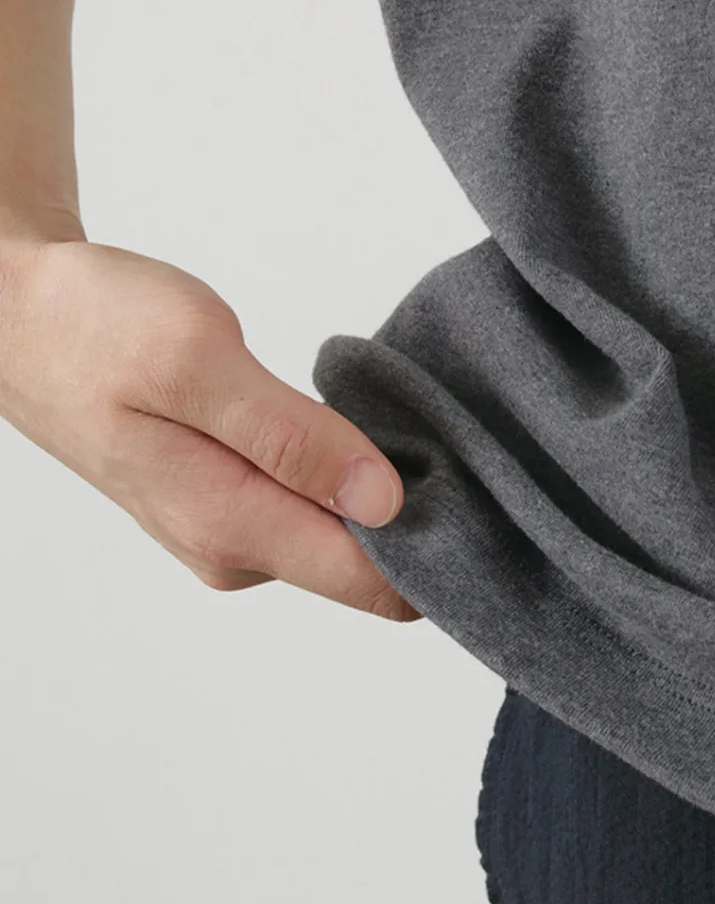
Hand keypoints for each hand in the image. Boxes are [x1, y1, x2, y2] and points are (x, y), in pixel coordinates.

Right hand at [0, 236, 420, 622]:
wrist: (22, 321)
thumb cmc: (96, 328)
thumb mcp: (199, 364)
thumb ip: (292, 439)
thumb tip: (383, 501)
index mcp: (231, 524)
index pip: (371, 582)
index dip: (438, 549)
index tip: (479, 492)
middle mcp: (235, 551)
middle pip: (363, 568)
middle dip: (418, 519)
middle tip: (445, 440)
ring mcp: (228, 534)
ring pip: (340, 540)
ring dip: (382, 496)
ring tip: (401, 428)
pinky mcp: (226, 507)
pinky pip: (310, 514)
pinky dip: (344, 482)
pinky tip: (353, 437)